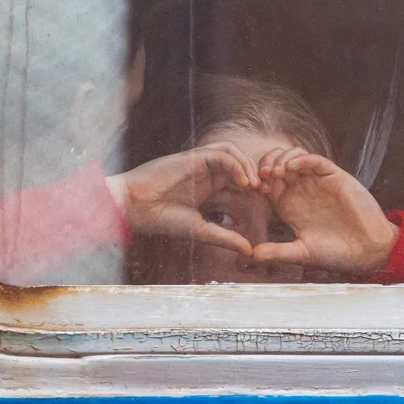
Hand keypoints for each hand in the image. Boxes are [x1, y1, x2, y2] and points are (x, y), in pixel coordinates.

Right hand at [106, 143, 260, 255]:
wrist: (134, 208)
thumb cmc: (161, 219)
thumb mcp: (201, 230)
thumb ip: (225, 237)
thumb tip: (250, 252)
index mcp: (209, 187)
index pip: (239, 179)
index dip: (255, 187)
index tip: (267, 202)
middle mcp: (206, 172)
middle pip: (240, 162)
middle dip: (257, 173)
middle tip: (268, 191)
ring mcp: (199, 163)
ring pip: (232, 152)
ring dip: (248, 165)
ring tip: (256, 186)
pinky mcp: (193, 157)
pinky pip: (221, 153)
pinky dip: (236, 164)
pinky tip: (244, 182)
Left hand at [251, 148, 399, 276]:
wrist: (368, 250)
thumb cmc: (336, 254)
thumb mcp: (302, 253)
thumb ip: (278, 252)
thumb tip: (252, 255)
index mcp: (290, 206)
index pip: (267, 184)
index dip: (257, 181)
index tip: (252, 188)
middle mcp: (302, 191)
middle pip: (277, 165)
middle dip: (266, 164)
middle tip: (261, 175)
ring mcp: (318, 182)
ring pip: (295, 157)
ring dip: (282, 159)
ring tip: (275, 171)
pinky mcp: (335, 177)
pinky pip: (315, 160)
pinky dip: (302, 159)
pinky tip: (291, 167)